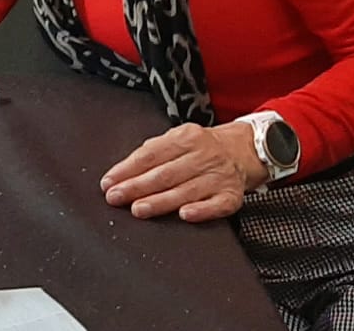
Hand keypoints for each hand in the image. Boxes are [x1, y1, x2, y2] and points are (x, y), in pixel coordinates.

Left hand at [99, 121, 265, 222]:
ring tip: (138, 209)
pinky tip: (184, 215)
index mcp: (186, 138)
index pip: (151, 154)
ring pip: (185, 191)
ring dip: (160, 201)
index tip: (109, 182)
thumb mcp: (178, 138)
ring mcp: (219, 177)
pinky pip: (216, 205)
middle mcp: (203, 156)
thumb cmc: (201, 148)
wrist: (244, 150)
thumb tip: (123, 171)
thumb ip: (153, 151)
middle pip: (165, 174)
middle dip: (137, 187)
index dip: (127, 169)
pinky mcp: (232, 196)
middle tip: (115, 197)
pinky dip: (201, 210)